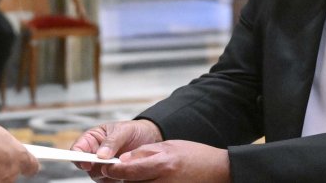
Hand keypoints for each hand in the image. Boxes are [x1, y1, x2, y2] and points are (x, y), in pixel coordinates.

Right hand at [71, 119, 161, 178]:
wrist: (150, 139)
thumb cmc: (134, 130)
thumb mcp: (123, 131)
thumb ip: (111, 141)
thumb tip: (100, 155)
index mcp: (92, 138)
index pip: (77, 148)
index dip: (77, 156)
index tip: (87, 163)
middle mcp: (94, 153)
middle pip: (84, 165)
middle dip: (95, 167)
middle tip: (110, 165)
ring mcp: (102, 165)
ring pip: (96, 176)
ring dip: (108, 174)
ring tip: (122, 165)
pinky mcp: (112, 175)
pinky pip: (108, 181)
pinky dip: (116, 179)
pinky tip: (125, 172)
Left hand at [101, 140, 229, 181]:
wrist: (218, 170)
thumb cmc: (195, 156)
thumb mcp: (168, 146)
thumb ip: (144, 153)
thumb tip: (123, 160)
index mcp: (162, 165)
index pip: (128, 171)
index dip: (114, 171)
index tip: (107, 168)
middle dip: (124, 180)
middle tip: (123, 173)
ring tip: (142, 176)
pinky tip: (150, 181)